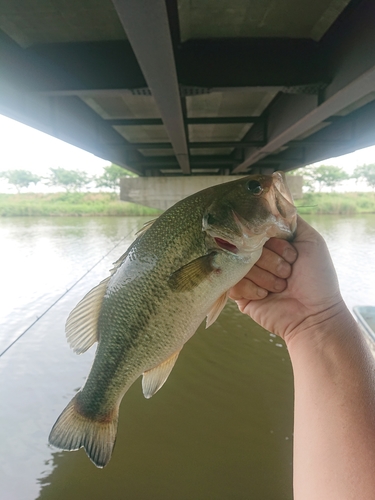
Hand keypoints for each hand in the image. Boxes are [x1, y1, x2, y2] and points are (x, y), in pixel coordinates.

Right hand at [229, 216, 344, 341]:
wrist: (314, 315)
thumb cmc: (317, 278)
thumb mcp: (311, 240)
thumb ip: (290, 220)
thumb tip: (270, 203)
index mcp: (272, 244)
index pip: (258, 230)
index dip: (274, 242)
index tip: (291, 254)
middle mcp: (257, 257)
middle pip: (247, 246)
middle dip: (272, 261)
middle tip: (288, 272)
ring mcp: (247, 275)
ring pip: (240, 265)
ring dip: (265, 277)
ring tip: (281, 286)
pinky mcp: (239, 294)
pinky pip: (233, 283)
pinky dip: (253, 289)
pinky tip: (266, 295)